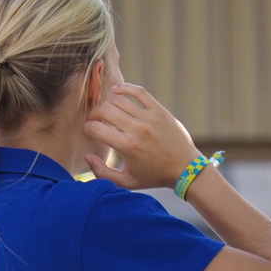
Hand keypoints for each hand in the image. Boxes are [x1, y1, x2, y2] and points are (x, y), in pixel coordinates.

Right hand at [82, 83, 197, 190]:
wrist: (184, 168)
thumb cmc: (154, 176)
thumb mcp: (126, 182)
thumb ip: (103, 173)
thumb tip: (87, 156)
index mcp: (127, 146)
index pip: (95, 128)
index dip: (86, 128)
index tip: (87, 132)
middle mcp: (137, 129)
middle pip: (104, 110)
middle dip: (93, 114)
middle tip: (94, 121)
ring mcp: (149, 117)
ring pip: (119, 100)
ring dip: (107, 104)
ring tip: (106, 111)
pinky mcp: (159, 110)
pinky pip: (139, 92)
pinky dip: (125, 88)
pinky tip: (116, 90)